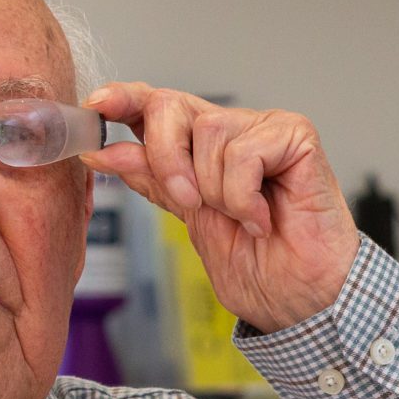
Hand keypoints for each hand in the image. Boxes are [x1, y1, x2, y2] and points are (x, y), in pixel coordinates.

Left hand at [80, 84, 360, 332]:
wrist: (302, 299)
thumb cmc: (261, 267)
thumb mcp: (191, 220)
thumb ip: (153, 180)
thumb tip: (105, 150)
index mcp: (202, 148)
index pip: (156, 105)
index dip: (124, 99)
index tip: (96, 106)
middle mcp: (233, 130)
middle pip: (171, 107)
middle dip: (166, 158)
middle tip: (188, 201)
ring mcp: (266, 129)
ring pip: (208, 132)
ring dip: (217, 191)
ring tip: (245, 218)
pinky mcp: (297, 137)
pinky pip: (244, 152)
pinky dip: (245, 196)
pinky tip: (264, 217)